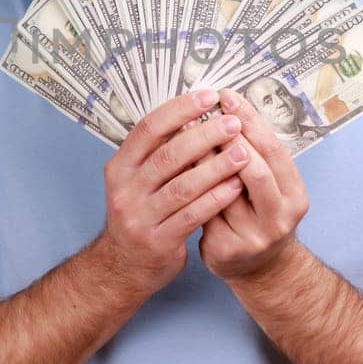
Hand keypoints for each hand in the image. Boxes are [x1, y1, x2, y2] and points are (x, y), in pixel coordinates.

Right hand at [98, 89, 249, 294]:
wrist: (122, 267)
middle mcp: (125, 190)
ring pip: (183, 186)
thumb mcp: (136, 180)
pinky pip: (192, 215)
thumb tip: (194, 114)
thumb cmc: (140, 214)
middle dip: (204, 136)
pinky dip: (216, 199)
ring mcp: (140, 217)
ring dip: (216, 167)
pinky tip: (236, 186)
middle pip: (168, 155)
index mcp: (120, 167)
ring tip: (243, 152)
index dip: (179, 110)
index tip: (208, 97)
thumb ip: (158, 152)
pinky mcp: (158, 242)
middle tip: (233, 123)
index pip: (148, 129)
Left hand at [196, 87, 310, 281]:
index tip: (228, 97)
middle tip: (205, 111)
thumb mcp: (271, 188)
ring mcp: (253, 237)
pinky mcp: (225, 250)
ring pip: (224, 190)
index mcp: (295, 196)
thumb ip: (255, 156)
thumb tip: (226, 110)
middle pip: (255, 171)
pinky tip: (176, 165)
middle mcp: (279, 218)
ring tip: (186, 131)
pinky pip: (204, 210)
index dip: (251, 121)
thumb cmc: (260, 216)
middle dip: (228, 137)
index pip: (274, 151)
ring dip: (204, 157)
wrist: (260, 270)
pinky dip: (191, 185)